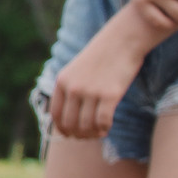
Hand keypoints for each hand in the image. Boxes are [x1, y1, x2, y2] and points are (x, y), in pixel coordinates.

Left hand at [48, 7, 155, 139]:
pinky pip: (103, 121)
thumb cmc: (101, 56)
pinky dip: (104, 129)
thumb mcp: (77, 70)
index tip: (70, 135)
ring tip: (98, 132)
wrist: (122, 40)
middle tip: (87, 136)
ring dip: (92, 134)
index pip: (56, 114)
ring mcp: (91, 91)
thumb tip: (69, 119)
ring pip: (86, 126)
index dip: (62, 129)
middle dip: (78, 135)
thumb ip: (70, 90)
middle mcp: (73, 88)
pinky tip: (107, 128)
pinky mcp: (109, 94)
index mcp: (62, 81)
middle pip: (70, 123)